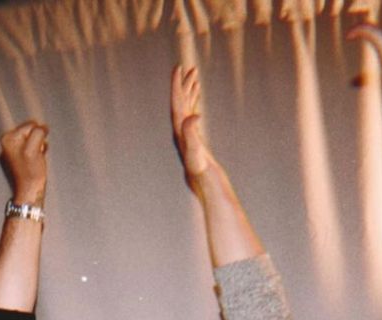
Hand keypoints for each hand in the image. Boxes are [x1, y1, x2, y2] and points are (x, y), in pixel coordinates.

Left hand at [0, 121, 47, 205]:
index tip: (38, 149)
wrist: (29, 192)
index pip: (30, 125)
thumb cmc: (31, 172)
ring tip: (37, 159)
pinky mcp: (18, 160)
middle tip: (37, 155)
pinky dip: (37, 153)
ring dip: (38, 148)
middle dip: (38, 141)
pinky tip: (37, 162)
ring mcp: (12, 152)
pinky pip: (31, 149)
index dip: (39, 136)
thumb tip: (42, 127)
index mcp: (8, 138)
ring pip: (32, 141)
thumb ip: (38, 132)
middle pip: (30, 133)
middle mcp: (7, 143)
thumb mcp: (35, 148)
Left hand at [171, 65, 212, 179]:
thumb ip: (192, 134)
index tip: (178, 68)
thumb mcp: (196, 154)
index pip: (176, 103)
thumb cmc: (201, 174)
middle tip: (189, 68)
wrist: (206, 189)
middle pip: (179, 103)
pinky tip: (197, 98)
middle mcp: (180, 133)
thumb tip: (194, 115)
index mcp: (179, 133)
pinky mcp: (194, 139)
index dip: (176, 85)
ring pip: (185, 108)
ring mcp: (187, 136)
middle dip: (183, 84)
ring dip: (189, 92)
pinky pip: (191, 116)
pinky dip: (194, 104)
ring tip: (194, 77)